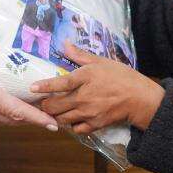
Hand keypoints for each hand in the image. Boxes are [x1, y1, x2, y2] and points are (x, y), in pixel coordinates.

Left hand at [32, 45, 165, 134]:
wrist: (140, 98)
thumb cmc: (122, 76)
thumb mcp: (102, 61)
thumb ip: (81, 55)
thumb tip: (65, 44)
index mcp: (86, 78)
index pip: (60, 83)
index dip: (44, 86)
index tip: (32, 88)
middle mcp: (84, 97)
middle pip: (55, 105)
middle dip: (45, 105)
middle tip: (42, 102)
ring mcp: (89, 113)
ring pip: (62, 119)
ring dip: (56, 115)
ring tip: (54, 110)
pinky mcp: (95, 125)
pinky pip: (75, 129)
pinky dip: (71, 125)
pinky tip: (71, 119)